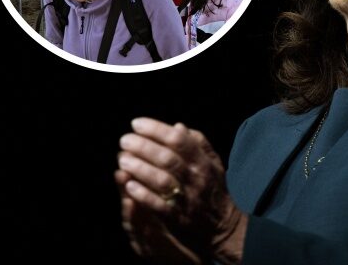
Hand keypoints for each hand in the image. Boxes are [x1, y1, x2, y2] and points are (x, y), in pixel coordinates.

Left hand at [117, 118, 246, 264]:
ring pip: (162, 180)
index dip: (156, 130)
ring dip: (140, 169)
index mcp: (203, 161)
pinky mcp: (178, 218)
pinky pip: (159, 205)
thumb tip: (177, 126)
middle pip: (168, 158)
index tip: (136, 124)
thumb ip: (198, 143)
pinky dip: (144, 195)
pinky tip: (129, 186)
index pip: (179, 140)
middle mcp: (196, 177)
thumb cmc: (214, 187)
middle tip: (124, 139)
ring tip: (122, 159)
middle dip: (143, 147)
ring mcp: (187, 198)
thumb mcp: (213, 162)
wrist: (225, 225)